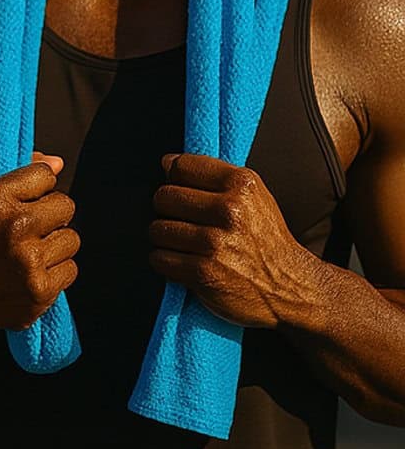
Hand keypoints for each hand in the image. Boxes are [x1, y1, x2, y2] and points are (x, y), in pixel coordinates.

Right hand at [0, 154, 77, 336]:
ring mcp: (29, 261)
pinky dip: (55, 272)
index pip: (46, 175)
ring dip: (54, 245)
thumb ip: (16, 169)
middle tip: (29, 227)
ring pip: (72, 239)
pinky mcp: (40, 290)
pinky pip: (71, 269)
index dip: (37, 186)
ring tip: (29, 251)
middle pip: (66, 205)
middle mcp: (14, 227)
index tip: (24, 199)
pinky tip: (31, 272)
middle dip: (50, 215)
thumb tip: (57, 163)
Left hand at [148, 153, 320, 327]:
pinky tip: (185, 263)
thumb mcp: (253, 196)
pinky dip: (167, 263)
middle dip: (168, 211)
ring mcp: (214, 242)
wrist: (291, 286)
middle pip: (164, 197)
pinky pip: (159, 259)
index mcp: (241, 184)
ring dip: (166, 239)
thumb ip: (213, 175)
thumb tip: (167, 162)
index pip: (181, 167)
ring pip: (157, 229)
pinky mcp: (203, 272)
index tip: (182, 190)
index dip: (175, 179)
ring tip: (187, 245)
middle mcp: (229, 210)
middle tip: (185, 222)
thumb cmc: (266, 239)